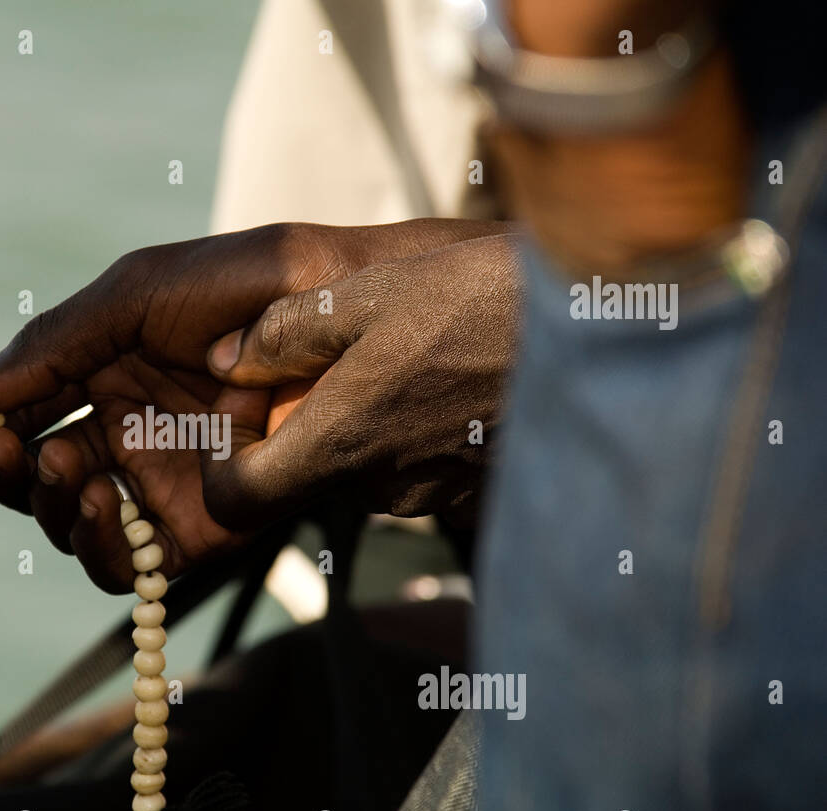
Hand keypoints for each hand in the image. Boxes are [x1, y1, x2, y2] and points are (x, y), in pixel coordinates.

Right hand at [0, 220, 513, 590]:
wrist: (346, 325)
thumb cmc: (248, 289)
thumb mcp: (137, 292)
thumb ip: (53, 343)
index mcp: (100, 371)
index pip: (16, 411)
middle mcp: (120, 432)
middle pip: (29, 474)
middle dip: (0, 468)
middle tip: (0, 448)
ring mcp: (155, 485)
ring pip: (65, 521)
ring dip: (44, 501)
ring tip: (63, 465)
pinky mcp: (195, 534)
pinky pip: (122, 566)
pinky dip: (95, 545)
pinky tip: (102, 502)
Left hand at [201, 232, 522, 530]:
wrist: (604, 326)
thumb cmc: (476, 299)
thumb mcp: (363, 295)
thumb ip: (281, 334)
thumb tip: (224, 362)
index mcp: (338, 443)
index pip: (237, 498)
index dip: (224, 461)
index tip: (242, 412)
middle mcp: (379, 488)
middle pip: (307, 475)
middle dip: (305, 425)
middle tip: (335, 358)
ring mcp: (434, 498)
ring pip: (365, 470)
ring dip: (366, 425)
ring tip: (407, 357)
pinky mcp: (479, 493)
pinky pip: (422, 472)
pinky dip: (418, 436)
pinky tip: (451, 383)